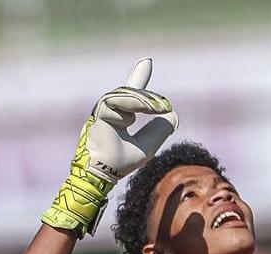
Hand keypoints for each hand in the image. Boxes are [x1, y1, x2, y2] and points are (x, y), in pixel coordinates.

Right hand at [42, 58, 177, 236]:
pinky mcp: (99, 113)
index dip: (139, 78)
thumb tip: (171, 115)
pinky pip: (117, 101)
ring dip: (143, 101)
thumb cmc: (120, 164)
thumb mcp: (146, 146)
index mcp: (119, 117)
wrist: (102, 175)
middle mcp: (109, 111)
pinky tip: (144, 112)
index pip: (131, 95)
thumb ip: (159, 131)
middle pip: (130, 94)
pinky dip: (132, 104)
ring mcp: (103, 111)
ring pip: (124, 95)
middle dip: (149, 98)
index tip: (147, 61)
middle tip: (165, 106)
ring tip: (159, 108)